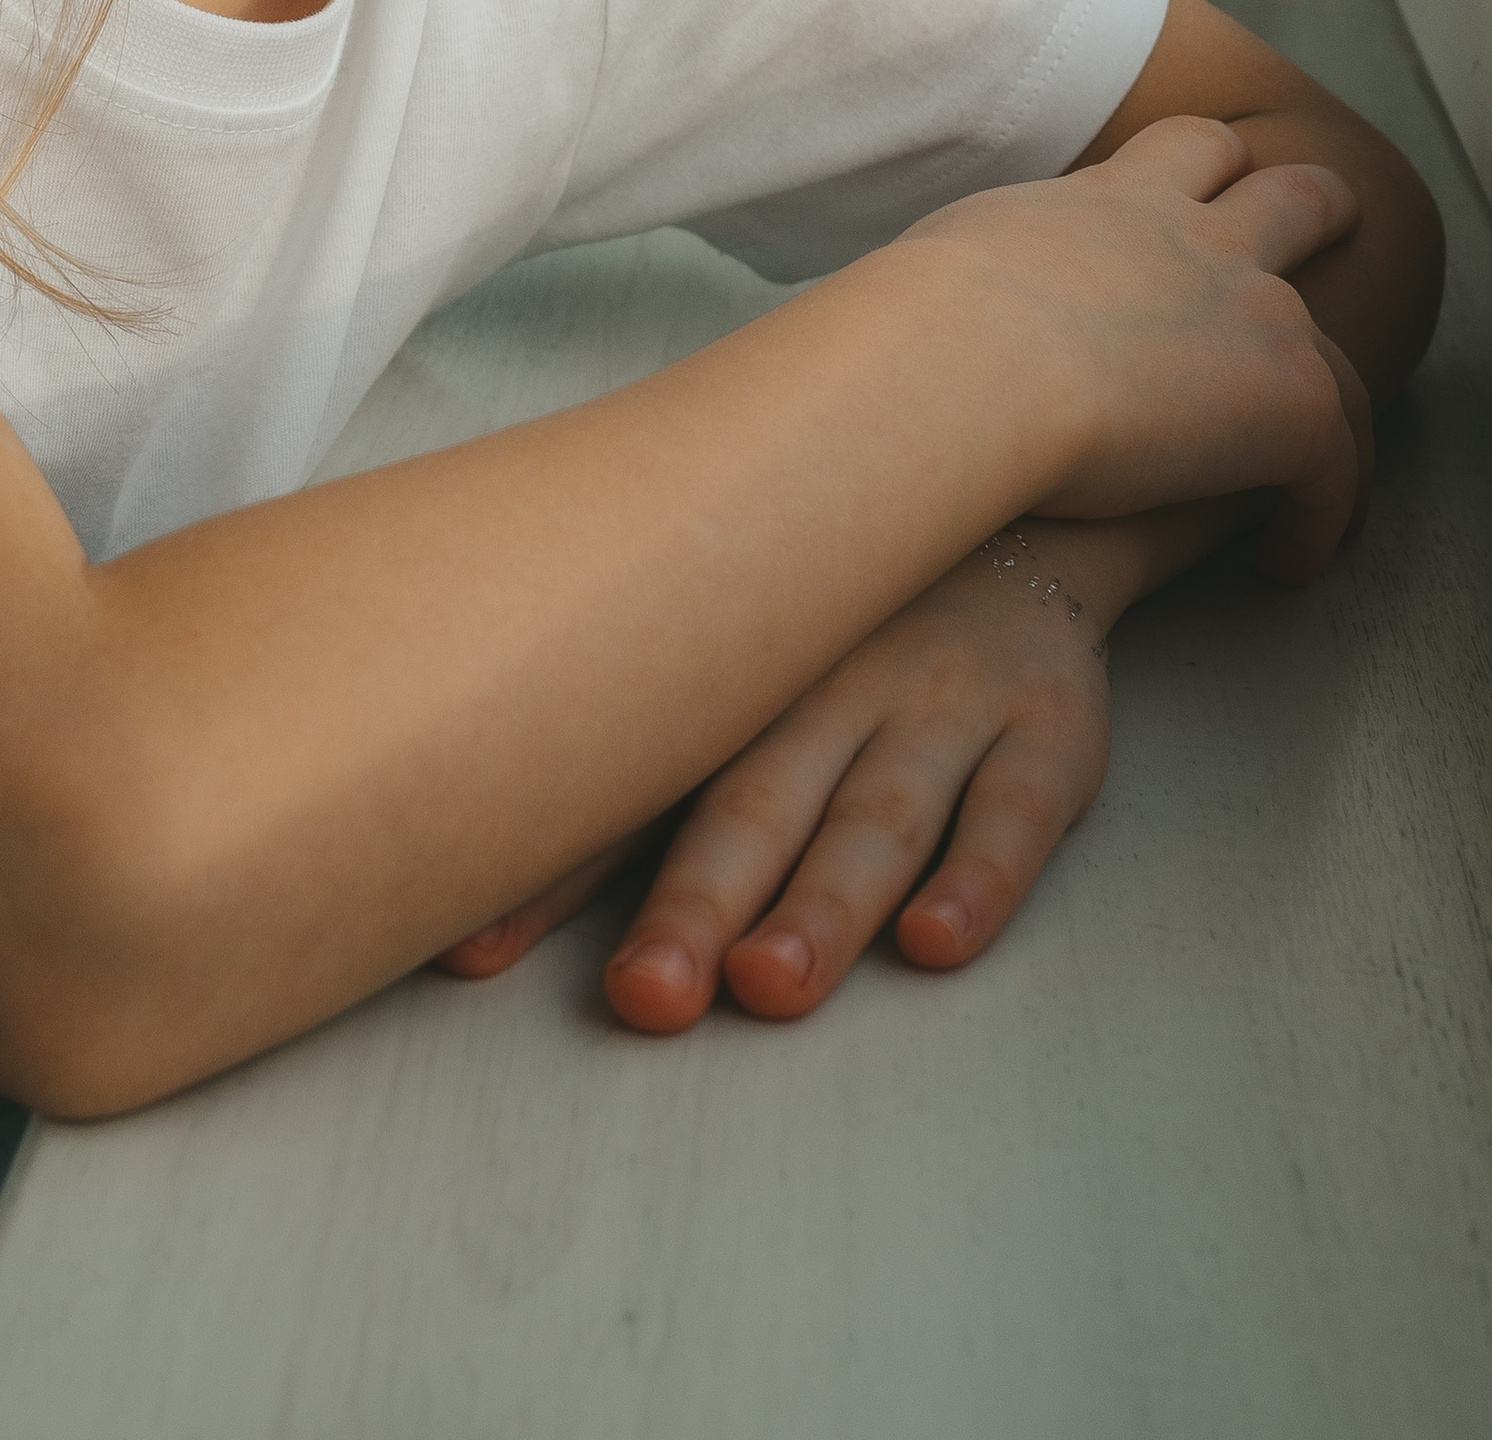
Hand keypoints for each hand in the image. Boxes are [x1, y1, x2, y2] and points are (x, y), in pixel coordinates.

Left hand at [438, 519, 1158, 1026]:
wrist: (1016, 496)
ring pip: (876, 812)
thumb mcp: (738, 645)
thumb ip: (628, 755)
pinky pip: (1018, 809)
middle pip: (750, 800)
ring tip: (772, 983)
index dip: (550, 869)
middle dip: (693, 901)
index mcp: (735, 668)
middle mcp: (827, 683)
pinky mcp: (1044, 732)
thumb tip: (447, 860)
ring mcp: (940, 703)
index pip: (628, 777)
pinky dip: (981, 877)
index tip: (471, 953)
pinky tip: (937, 939)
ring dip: (822, 901)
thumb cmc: (836, 611)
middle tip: (645, 995)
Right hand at [906, 116, 1370, 578]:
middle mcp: (1198, 238)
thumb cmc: (916, 326)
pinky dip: (1320, 512)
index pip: (1182, 152)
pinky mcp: (1292, 403)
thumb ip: (962, 277)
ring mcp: (1258, 312)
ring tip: (1343, 434)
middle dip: (1314, 209)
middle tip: (1332, 222)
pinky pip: (1334, 464)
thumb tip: (897, 314)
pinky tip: (1285, 559)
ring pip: (1335, 330)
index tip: (1209, 189)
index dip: (1206, 168)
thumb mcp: (940, 264)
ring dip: (1345, 381)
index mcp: (1113, 200)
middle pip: (1288, 195)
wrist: (969, 363)